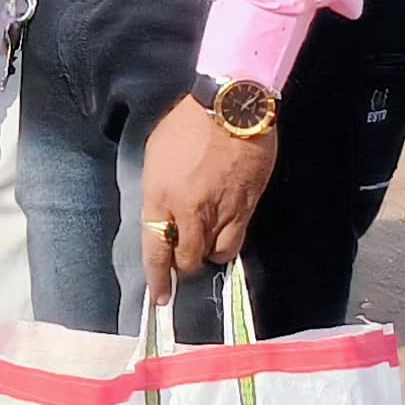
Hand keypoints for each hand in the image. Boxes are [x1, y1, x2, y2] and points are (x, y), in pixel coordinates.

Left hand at [139, 99, 280, 308]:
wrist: (231, 107)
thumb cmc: (187, 124)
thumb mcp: (156, 156)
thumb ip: (158, 192)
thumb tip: (164, 216)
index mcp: (161, 196)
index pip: (156, 250)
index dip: (157, 278)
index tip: (159, 297)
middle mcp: (191, 211)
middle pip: (188, 259)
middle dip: (184, 266)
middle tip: (184, 258)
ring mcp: (223, 211)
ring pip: (216, 254)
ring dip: (208, 254)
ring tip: (206, 242)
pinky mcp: (248, 206)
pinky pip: (238, 238)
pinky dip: (229, 241)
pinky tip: (226, 230)